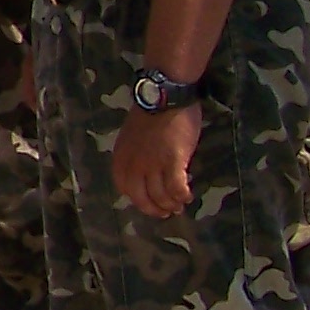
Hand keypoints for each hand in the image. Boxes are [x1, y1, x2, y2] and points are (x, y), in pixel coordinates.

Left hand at [114, 103, 203, 218]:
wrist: (164, 96)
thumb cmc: (151, 113)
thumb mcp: (133, 137)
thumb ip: (136, 156)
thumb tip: (148, 173)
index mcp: (121, 158)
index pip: (125, 188)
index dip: (138, 200)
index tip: (149, 204)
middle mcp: (134, 165)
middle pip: (141, 198)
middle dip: (154, 209)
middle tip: (166, 213)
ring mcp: (152, 164)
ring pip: (161, 196)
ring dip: (171, 204)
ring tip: (179, 205)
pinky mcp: (172, 161)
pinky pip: (176, 187)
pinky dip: (182, 195)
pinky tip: (188, 196)